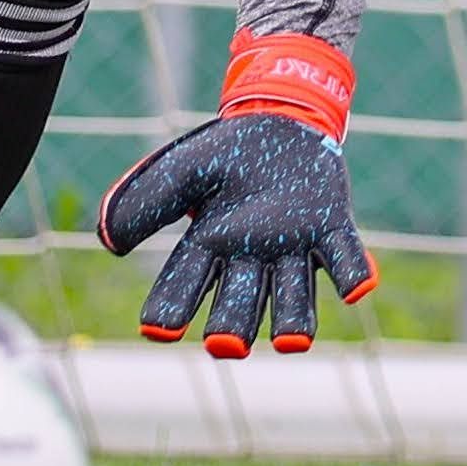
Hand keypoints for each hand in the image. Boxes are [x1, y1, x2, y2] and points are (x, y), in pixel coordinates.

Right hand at [95, 31, 374, 356]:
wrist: (279, 119)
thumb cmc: (224, 153)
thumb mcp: (181, 167)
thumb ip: (146, 201)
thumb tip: (109, 240)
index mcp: (208, 247)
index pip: (183, 284)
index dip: (171, 309)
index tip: (159, 332)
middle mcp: (251, 259)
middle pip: (241, 302)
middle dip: (233, 326)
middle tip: (225, 347)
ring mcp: (295, 247)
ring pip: (293, 294)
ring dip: (293, 319)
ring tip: (292, 344)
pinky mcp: (332, 229)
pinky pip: (344, 257)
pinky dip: (352, 275)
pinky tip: (357, 290)